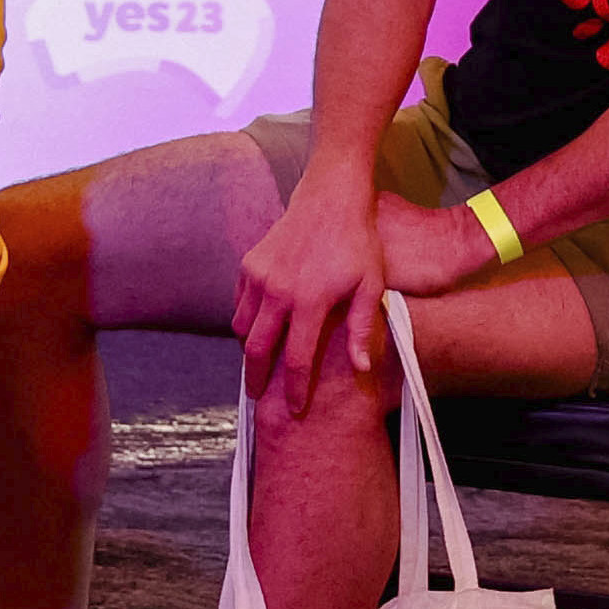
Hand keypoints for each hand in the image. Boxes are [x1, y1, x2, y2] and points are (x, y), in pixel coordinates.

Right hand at [232, 167, 396, 419]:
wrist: (332, 198)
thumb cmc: (357, 244)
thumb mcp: (369, 287)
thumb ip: (360, 330)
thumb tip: (361, 370)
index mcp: (308, 301)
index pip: (295, 359)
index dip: (293, 390)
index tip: (294, 410)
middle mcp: (277, 291)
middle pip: (256, 349)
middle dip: (255, 379)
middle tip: (259, 398)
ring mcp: (259, 276)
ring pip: (241, 327)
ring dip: (249, 349)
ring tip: (260, 363)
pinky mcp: (249, 264)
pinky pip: (239, 303)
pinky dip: (244, 321)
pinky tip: (258, 329)